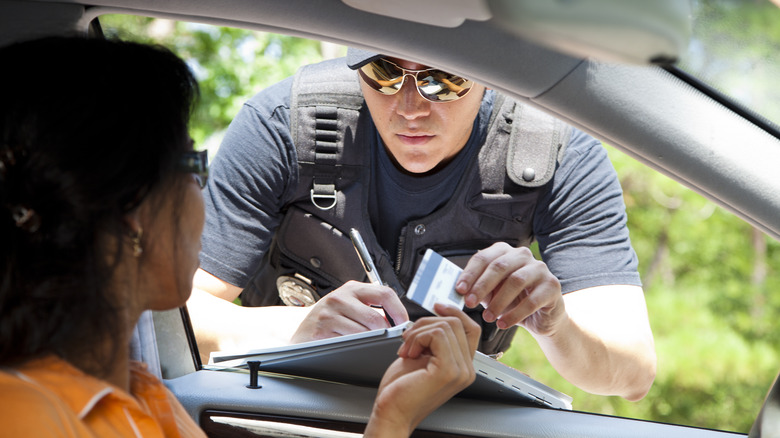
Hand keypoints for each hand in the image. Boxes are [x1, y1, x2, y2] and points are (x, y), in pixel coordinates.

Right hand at [291, 281, 408, 342]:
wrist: (303, 334)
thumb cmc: (329, 322)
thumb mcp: (350, 305)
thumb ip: (371, 307)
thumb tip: (398, 320)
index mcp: (352, 288)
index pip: (385, 294)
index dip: (399, 311)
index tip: (403, 324)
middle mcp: (340, 297)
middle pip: (376, 318)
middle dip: (385, 334)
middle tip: (387, 341)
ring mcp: (329, 313)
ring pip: (364, 333)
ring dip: (370, 343)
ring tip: (365, 345)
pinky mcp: (322, 329)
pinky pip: (349, 342)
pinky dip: (355, 348)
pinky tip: (350, 347)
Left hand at [364, 304, 479, 436]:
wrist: (391, 411)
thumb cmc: (402, 388)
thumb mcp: (423, 355)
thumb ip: (436, 339)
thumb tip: (438, 315)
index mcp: (463, 366)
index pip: (471, 328)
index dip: (455, 312)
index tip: (438, 306)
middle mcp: (467, 370)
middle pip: (457, 322)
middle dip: (426, 323)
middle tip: (409, 339)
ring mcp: (460, 371)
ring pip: (445, 325)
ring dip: (418, 332)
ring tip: (407, 349)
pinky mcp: (448, 370)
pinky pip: (437, 334)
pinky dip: (417, 338)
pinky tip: (409, 354)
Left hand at [455, 242, 565, 334]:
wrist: (541, 316)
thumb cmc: (511, 301)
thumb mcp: (490, 293)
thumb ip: (475, 289)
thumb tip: (456, 292)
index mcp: (504, 251)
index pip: (484, 257)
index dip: (470, 274)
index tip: (459, 290)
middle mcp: (523, 255)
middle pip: (499, 266)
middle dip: (482, 286)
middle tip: (469, 303)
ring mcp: (540, 269)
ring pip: (515, 281)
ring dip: (498, 302)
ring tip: (488, 317)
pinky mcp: (552, 286)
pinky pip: (531, 300)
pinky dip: (514, 314)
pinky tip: (503, 324)